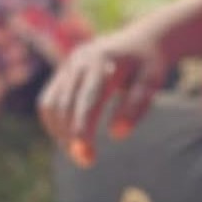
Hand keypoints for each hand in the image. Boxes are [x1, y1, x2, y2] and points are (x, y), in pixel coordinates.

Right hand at [39, 20, 172, 165]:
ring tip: (78, 152)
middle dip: (71, 137)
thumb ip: (136, 106)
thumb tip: (116, 135)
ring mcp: (68, 65)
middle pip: (65, 105)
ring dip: (59, 132)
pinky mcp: (63, 72)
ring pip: (51, 104)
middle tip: (87, 161)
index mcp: (103, 60)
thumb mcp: (152, 81)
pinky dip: (53, 122)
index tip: (87, 156)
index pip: (87, 100)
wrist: (140, 39)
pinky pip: (48, 101)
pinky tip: (68, 138)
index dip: (83, 129)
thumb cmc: (148, 64)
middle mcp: (80, 60)